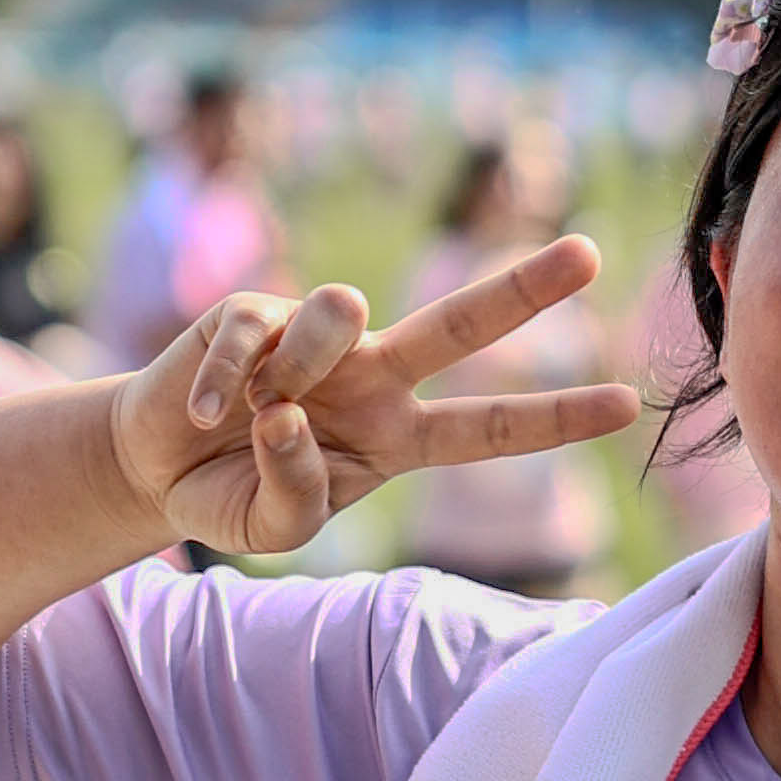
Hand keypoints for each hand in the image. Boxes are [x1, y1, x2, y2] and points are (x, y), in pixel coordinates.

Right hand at [108, 237, 639, 557]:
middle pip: (462, 322)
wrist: (155, 466)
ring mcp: (318, 339)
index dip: (554, 417)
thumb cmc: (231, 492)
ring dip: (296, 372)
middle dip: (525, 287)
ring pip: (342, 314)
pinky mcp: (254, 311)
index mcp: (400, 436)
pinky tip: (207, 411)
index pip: (490, 428)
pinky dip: (226, 380)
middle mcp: (376, 376)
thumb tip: (293, 416)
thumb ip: (298, 490)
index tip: (626, 404)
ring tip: (254, 415)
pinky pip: (255, 331)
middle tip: (590, 253)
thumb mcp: (274, 527)